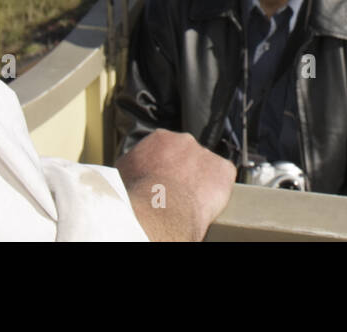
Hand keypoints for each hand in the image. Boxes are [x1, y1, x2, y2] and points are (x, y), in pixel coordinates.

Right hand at [117, 130, 235, 241]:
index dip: (163, 165)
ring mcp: (206, 153)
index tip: (160, 177)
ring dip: (199, 179)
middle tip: (174, 189)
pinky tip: (207, 200)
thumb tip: (130, 166)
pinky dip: (218, 188)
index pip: (164, 147)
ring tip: (189, 198)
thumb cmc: (139, 194)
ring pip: (205, 166)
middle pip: (185, 154)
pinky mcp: (224, 170)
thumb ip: (132, 163)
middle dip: (182, 169)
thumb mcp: (123, 171)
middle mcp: (185, 140)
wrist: (160, 208)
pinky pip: (223, 177)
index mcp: (160, 138)